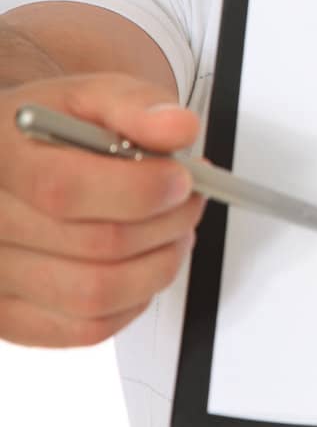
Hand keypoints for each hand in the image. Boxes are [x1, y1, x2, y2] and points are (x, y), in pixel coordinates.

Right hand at [0, 73, 206, 347]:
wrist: (10, 160)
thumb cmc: (45, 132)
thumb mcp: (85, 97)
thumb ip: (134, 106)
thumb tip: (179, 128)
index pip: (65, 191)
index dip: (139, 190)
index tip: (181, 179)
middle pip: (95, 246)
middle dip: (166, 224)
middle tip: (190, 201)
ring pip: (96, 296)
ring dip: (158, 265)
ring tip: (173, 232)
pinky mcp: (8, 318)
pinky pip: (85, 329)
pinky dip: (132, 301)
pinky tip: (141, 265)